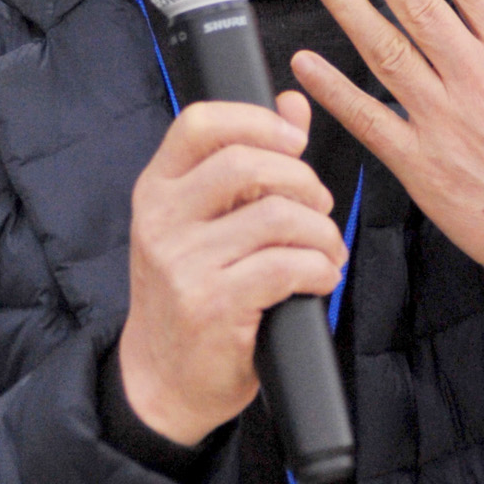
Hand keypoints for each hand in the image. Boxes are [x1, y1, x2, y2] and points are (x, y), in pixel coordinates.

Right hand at [119, 94, 348, 444]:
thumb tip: (292, 103)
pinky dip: (319, 269)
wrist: (162, 380)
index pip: (199, 123)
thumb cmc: (192, 294)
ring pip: (277, 217)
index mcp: (157, 189)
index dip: (257, 120)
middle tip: (320, 208)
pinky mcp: (212, 305)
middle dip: (303, 181)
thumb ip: (247, 161)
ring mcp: (183, 264)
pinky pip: (286, 267)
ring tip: (327, 252)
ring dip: (321, 234)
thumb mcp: (204, 222)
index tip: (295, 142)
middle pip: (246, 164)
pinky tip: (320, 279)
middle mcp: (161, 220)